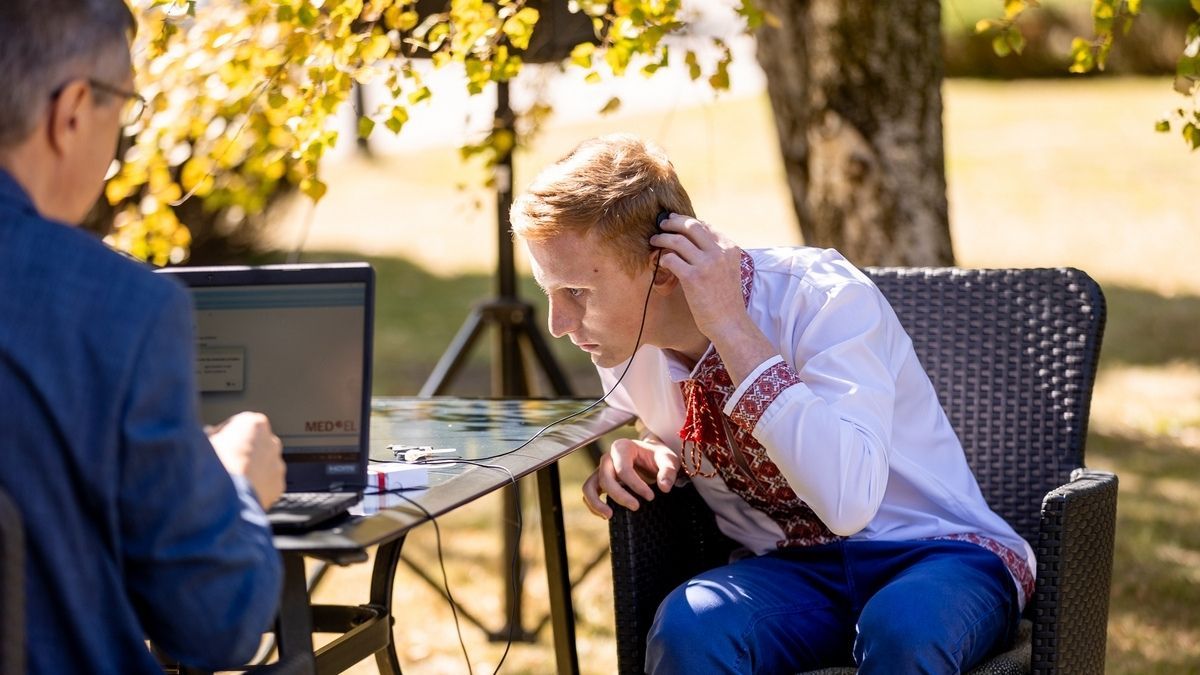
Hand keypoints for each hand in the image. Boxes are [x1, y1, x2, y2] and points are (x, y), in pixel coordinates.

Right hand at [208, 412, 285, 509]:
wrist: (227, 494)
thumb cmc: (215, 465)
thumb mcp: (205, 442)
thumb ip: (212, 436)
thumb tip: (209, 437)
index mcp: (255, 423)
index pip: (240, 426)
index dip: (225, 437)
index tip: (216, 445)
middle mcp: (271, 441)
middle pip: (254, 445)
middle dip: (241, 453)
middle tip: (223, 464)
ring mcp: (277, 464)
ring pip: (262, 465)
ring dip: (250, 471)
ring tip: (230, 481)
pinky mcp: (278, 485)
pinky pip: (266, 484)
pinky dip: (256, 487)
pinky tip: (239, 492)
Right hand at [582, 437, 679, 518]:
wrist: (652, 457)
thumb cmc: (658, 457)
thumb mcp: (668, 459)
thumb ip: (668, 471)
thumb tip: (664, 488)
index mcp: (622, 447)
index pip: (623, 468)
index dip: (636, 485)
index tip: (651, 497)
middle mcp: (608, 457)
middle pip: (605, 478)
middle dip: (619, 495)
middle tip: (636, 507)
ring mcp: (601, 470)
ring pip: (589, 486)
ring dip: (596, 503)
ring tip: (610, 516)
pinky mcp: (599, 481)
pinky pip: (589, 493)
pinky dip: (593, 505)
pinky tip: (607, 515)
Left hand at [652, 214, 776, 382]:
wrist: (729, 322)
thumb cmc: (725, 298)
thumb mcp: (728, 268)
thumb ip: (716, 252)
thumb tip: (695, 235)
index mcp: (730, 248)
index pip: (705, 226)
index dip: (687, 221)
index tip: (676, 221)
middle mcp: (719, 253)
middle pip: (691, 226)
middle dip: (673, 222)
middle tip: (662, 224)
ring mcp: (706, 264)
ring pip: (677, 240)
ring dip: (662, 238)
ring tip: (654, 240)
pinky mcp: (693, 278)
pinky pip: (671, 259)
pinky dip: (663, 257)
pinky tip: (661, 261)